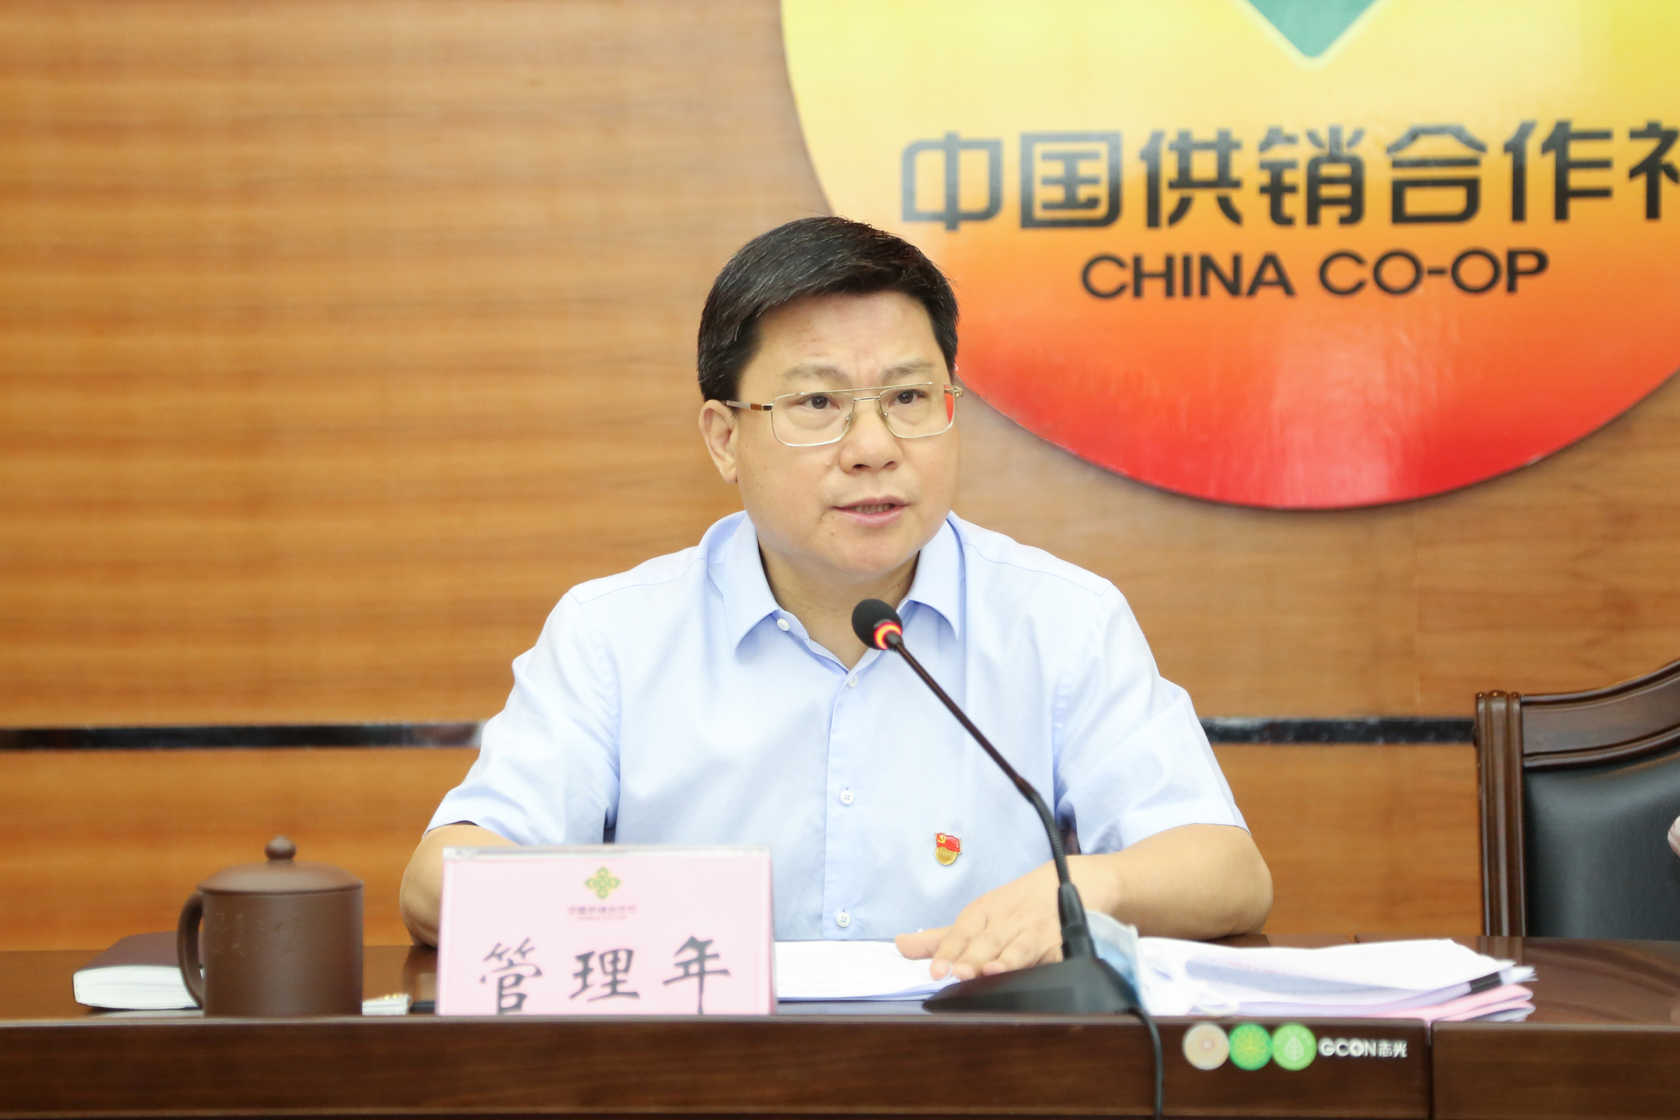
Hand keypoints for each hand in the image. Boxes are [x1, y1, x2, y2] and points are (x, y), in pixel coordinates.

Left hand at [895, 861, 1066, 979]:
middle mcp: (1009, 922)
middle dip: (974, 957)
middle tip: (958, 973)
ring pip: (1022, 947)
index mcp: (984, 913)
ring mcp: (1037, 932)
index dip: (948, 951)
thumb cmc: (1011, 907)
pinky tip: (1044, 976)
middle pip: (990, 941)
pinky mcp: (1063, 945)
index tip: (936, 971)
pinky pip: (1058, 956)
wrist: (1065, 882)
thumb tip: (900, 945)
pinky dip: (1052, 965)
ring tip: (992, 972)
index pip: (962, 933)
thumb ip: (939, 938)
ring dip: (1009, 960)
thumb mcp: (975, 918)